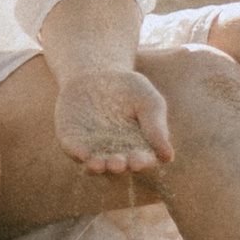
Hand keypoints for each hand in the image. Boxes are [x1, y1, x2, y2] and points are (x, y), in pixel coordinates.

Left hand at [52, 66, 171, 175]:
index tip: (139, 161)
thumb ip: (156, 127)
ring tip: (98, 164)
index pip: (141, 160)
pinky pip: (73, 150)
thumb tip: (168, 158)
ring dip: (97, 166)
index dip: (141, 163)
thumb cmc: (129, 89)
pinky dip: (77, 153)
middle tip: (118, 163)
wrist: (96, 72)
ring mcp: (92, 148)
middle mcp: (114, 152)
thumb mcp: (148, 102)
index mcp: (137, 147)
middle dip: (117, 166)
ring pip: (95, 163)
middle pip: (117, 165)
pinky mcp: (72, 140)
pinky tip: (82, 154)